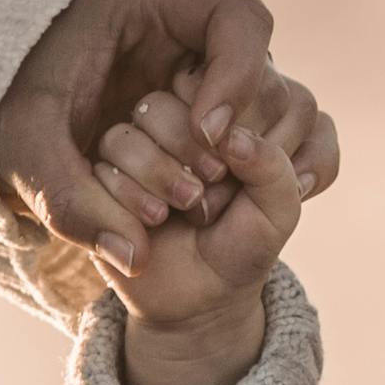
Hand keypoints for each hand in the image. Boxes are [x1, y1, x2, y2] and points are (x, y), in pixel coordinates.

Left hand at [0, 0, 287, 271]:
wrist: (7, 113)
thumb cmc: (11, 113)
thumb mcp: (23, 152)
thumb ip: (68, 202)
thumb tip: (135, 257)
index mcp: (147, 5)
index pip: (235, 18)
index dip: (239, 75)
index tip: (208, 134)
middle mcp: (190, 32)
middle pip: (267, 65)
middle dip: (247, 128)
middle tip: (204, 178)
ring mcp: (211, 71)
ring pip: (280, 100)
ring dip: (263, 152)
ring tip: (212, 194)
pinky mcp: (220, 110)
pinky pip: (278, 127)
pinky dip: (284, 161)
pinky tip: (263, 197)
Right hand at [99, 75, 341, 384]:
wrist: (196, 298)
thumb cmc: (243, 245)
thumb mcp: (278, 211)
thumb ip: (273, 167)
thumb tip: (230, 135)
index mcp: (239, 109)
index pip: (241, 86)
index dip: (243, 141)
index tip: (246, 187)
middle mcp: (190, 108)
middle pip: (189, 90)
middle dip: (205, 157)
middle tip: (213, 201)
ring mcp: (146, 130)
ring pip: (147, 111)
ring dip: (167, 174)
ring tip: (185, 212)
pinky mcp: (106, 159)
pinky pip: (109, 150)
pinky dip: (132, 194)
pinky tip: (152, 223)